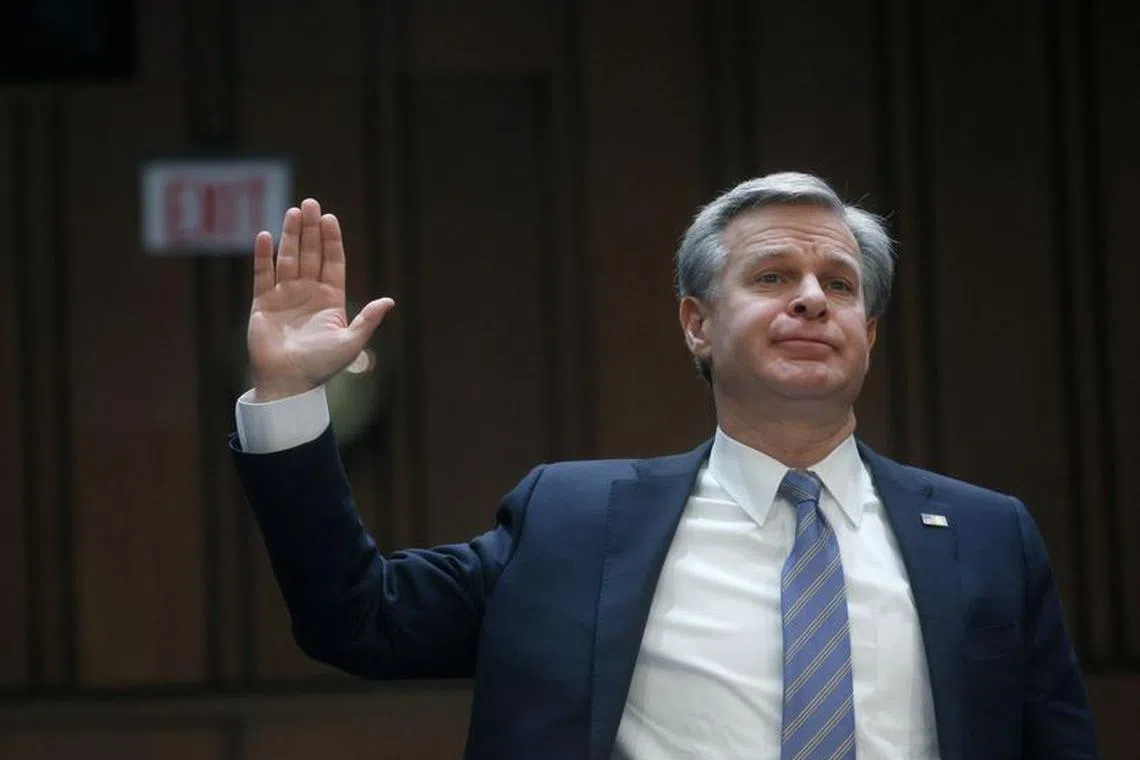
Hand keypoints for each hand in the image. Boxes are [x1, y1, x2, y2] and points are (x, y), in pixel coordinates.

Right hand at [247, 198, 394, 401]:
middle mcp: (308, 293)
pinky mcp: (263, 302)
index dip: (331, 240)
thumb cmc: (322, 366)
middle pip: (310, 253)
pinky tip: (265, 236)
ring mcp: (285, 295)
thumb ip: (367, 320)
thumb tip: (389, 301)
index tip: (330, 218)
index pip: (333, 262)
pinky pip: (262, 274)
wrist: (289, 383)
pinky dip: (263, 255)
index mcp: (331, 299)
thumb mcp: (351, 343)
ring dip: (290, 235)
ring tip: (293, 212)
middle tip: (310, 203)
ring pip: (288, 258)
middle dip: (311, 229)